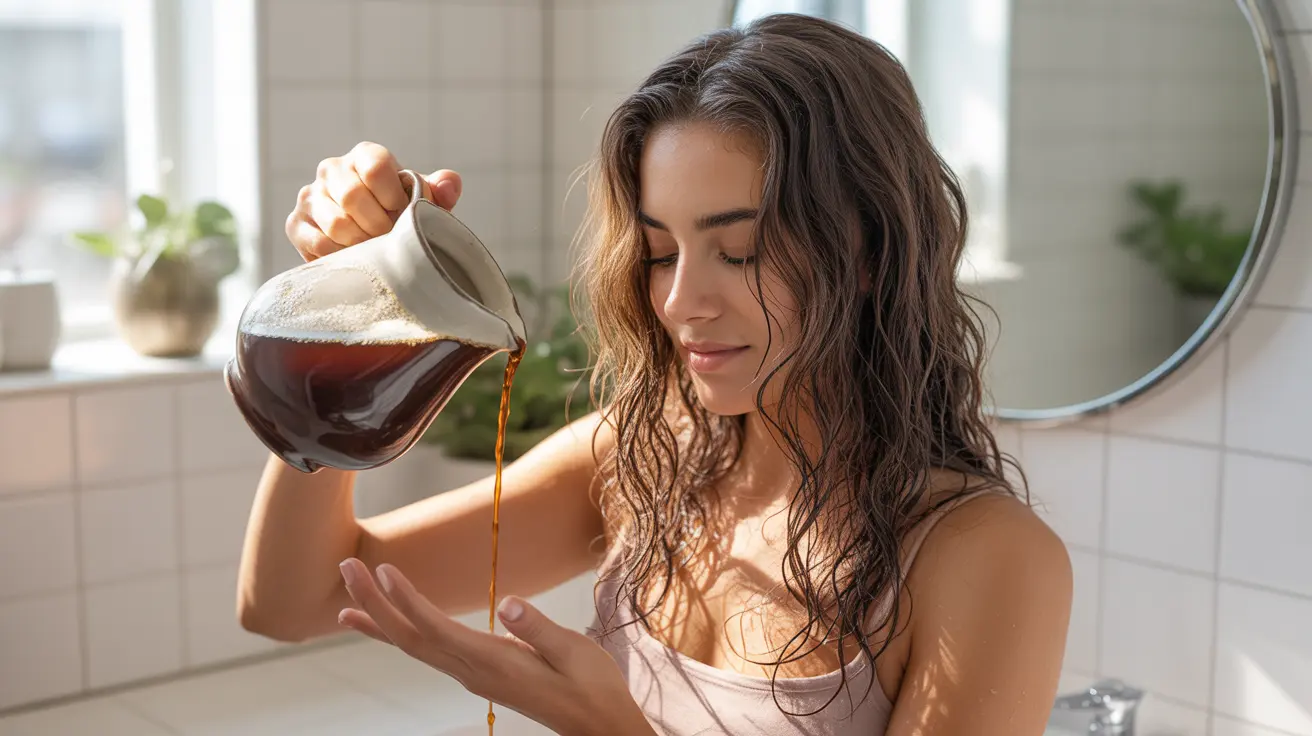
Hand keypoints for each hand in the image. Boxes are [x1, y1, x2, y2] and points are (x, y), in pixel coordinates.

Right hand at [284, 141, 462, 260]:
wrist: (369, 239)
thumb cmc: (400, 215)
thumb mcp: (422, 201)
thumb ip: (439, 190)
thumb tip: (451, 184)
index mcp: (364, 155)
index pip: (374, 166)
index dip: (394, 196)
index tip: (405, 215)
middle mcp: (332, 169)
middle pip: (352, 196)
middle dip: (379, 225)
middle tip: (392, 239)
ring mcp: (310, 196)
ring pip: (336, 222)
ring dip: (363, 243)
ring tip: (376, 249)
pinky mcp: (296, 224)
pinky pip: (319, 243)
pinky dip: (343, 255)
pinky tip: (356, 257)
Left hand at [336, 557, 654, 735]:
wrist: (597, 725)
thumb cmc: (592, 686)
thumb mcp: (574, 651)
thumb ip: (538, 629)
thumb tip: (507, 603)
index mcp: (494, 663)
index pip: (438, 629)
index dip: (407, 600)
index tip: (382, 570)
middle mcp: (473, 672)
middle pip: (411, 638)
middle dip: (375, 603)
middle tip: (345, 567)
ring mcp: (472, 675)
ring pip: (414, 646)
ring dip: (380, 619)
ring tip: (347, 596)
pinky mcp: (478, 674)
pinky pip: (428, 651)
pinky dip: (401, 633)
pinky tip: (386, 625)